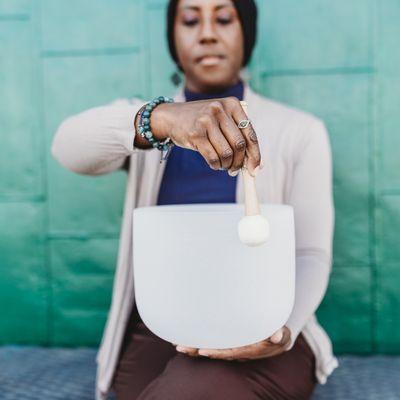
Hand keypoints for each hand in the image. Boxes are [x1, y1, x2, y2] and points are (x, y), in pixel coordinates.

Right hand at [151, 97, 261, 175]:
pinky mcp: (195, 134)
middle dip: (240, 162)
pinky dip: (216, 165)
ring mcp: (206, 121)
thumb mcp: (221, 120)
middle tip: (236, 170)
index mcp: (232, 104)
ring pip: (226, 153)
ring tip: (224, 166)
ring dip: (227, 164)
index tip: (256, 168)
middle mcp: (219, 110)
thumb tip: (257, 163)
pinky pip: (212, 157)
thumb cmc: (202, 121)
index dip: (255, 154)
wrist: (172, 117)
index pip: (250, 133)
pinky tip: (215, 164)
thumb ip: (238, 135)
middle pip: (239, 144)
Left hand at [174, 326, 290, 360]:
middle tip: (183, 348)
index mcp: (250, 350)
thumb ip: (281, 335)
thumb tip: (277, 336)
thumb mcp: (283, 335)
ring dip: (196, 348)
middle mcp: (238, 352)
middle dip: (200, 351)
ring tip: (179, 346)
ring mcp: (232, 349)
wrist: (276, 339)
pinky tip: (186, 340)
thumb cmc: (278, 335)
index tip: (203, 351)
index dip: (217, 352)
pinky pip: (213, 345)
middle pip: (217, 353)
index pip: (231, 352)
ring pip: (212, 350)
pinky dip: (200, 342)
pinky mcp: (228, 343)